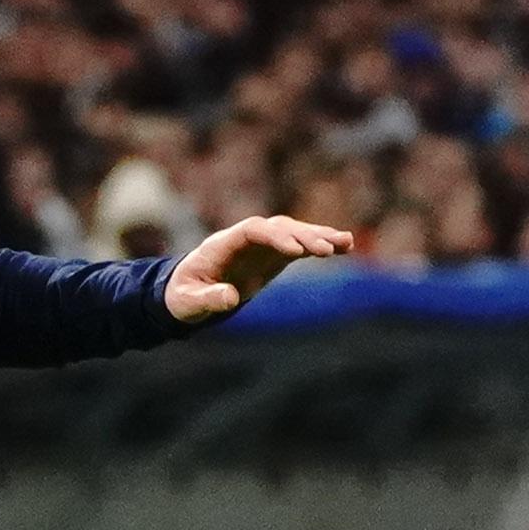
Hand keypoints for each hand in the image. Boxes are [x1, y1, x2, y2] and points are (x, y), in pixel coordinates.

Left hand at [163, 214, 355, 323]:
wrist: (186, 292)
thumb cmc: (183, 296)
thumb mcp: (188, 302)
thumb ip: (207, 299)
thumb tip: (229, 298)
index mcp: (222, 244)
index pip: (252, 231)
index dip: (274, 236)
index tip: (294, 250)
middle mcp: (245, 239)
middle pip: (278, 228)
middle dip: (302, 236)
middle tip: (327, 249)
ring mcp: (261, 245)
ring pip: (293, 233)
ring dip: (318, 236)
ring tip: (345, 243)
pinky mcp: (273, 256)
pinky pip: (300, 246)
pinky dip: (320, 245)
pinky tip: (345, 246)